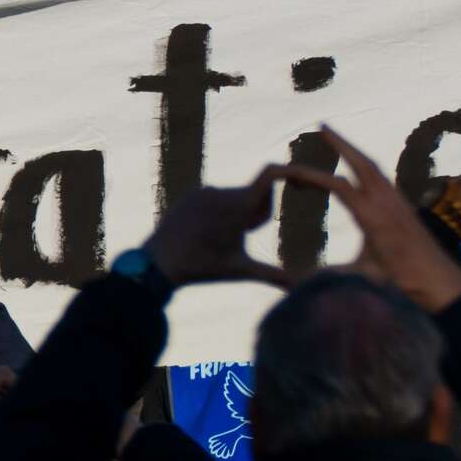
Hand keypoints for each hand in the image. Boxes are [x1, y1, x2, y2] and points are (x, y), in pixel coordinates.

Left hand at [143, 167, 295, 288]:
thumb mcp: (241, 270)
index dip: (290, 172)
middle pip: (258, 195)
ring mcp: (204, 190)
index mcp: (238, 204)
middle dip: (257, 213)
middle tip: (240, 237)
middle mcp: (221, 191)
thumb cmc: (203, 268)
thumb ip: (275, 276)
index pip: (270, 174)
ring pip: (238, 197)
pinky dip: (221, 212)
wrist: (158, 262)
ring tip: (216, 238)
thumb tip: (301, 289)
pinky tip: (204, 232)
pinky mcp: (192, 194)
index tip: (302, 179)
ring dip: (239, 214)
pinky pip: (218, 198)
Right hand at [286, 127, 460, 313]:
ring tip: (336, 141)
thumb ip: (332, 275)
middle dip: (341, 143)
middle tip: (322, 126)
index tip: (290, 172)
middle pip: (362, 163)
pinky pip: (383, 178)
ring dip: (354, 151)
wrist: (443, 285)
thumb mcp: (364, 279)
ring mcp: (399, 203)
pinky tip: (360, 170)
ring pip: (375, 168)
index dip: (312, 177)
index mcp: (374, 217)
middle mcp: (388, 203)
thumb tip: (298, 282)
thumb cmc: (405, 283)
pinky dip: (366, 166)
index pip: (338, 186)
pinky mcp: (405, 208)